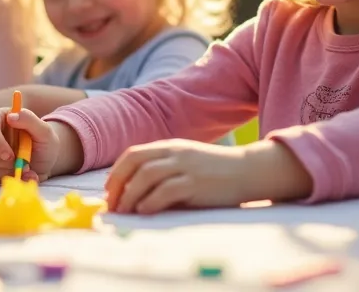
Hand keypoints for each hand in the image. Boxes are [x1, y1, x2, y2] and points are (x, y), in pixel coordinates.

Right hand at [0, 107, 67, 182]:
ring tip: (27, 168)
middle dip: (1, 161)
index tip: (9, 156)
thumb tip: (11, 117)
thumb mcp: (44, 130)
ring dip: (7, 170)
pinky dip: (9, 177)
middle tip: (23, 165)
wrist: (47, 160)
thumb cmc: (45, 141)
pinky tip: (23, 174)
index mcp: (0, 117)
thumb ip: (29, 120)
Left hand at [104, 139, 250, 213]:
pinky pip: (166, 191)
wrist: (250, 170)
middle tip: (113, 205)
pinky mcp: (197, 184)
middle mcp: (175, 153)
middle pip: (135, 162)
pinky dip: (150, 201)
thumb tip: (134, 192)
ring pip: (146, 176)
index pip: (133, 154)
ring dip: (130, 195)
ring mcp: (186, 167)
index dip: (116, 173)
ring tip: (125, 211)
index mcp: (169, 146)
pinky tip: (144, 211)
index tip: (109, 192)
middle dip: (118, 184)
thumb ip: (164, 169)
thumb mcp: (186, 162)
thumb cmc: (215, 171)